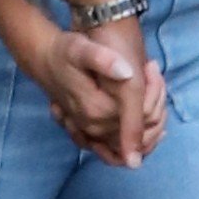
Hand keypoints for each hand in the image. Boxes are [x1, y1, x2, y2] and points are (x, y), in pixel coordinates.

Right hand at [31, 17, 165, 168]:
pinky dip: (132, 143)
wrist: (44, 60)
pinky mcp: (87, 133)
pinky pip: (114, 149)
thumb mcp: (81, 49)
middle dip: (154, 106)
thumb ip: (103, 60)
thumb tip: (128, 73)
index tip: (151, 65)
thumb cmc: (64, 52)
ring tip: (154, 97)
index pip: (141, 115)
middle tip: (153, 76)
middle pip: (138, 131)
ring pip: (130, 143)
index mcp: (96, 109)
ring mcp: (88, 133)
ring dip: (148, 128)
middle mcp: (93, 127)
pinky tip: (146, 130)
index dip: (153, 92)